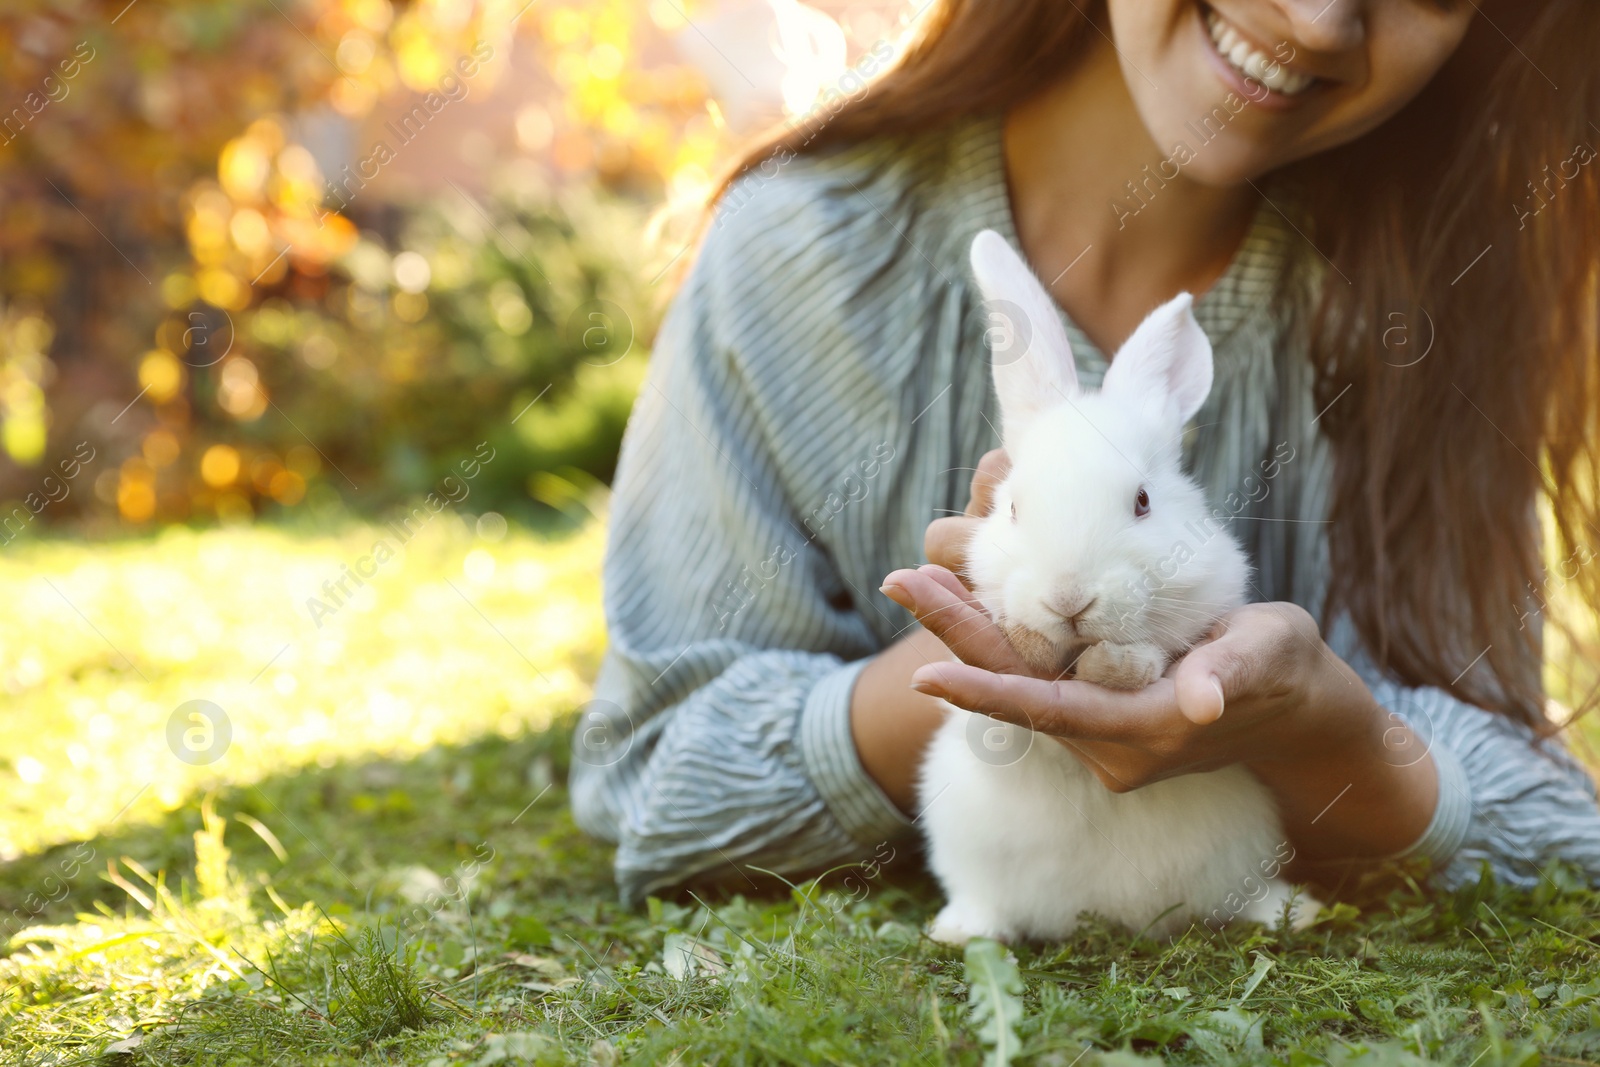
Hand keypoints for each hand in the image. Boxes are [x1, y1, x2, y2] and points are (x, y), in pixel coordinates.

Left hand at [882, 448, 1437, 860]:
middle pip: (1015, 691)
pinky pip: (1035, 681)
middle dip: (954, 638)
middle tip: (900, 581)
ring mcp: (1101, 737)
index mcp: (1144, 733)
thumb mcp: (1271, 656)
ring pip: (1018, 685)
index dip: (987, 689)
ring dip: (967, 635)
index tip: (927, 670)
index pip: (1048, 710)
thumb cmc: (1289, 671)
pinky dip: (998, 642)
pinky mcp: (1100, 718)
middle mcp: (1110, 746)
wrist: (1301, 715)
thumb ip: (1233, 674)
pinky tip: (965, 598)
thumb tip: (1201, 700)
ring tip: (917, 579)